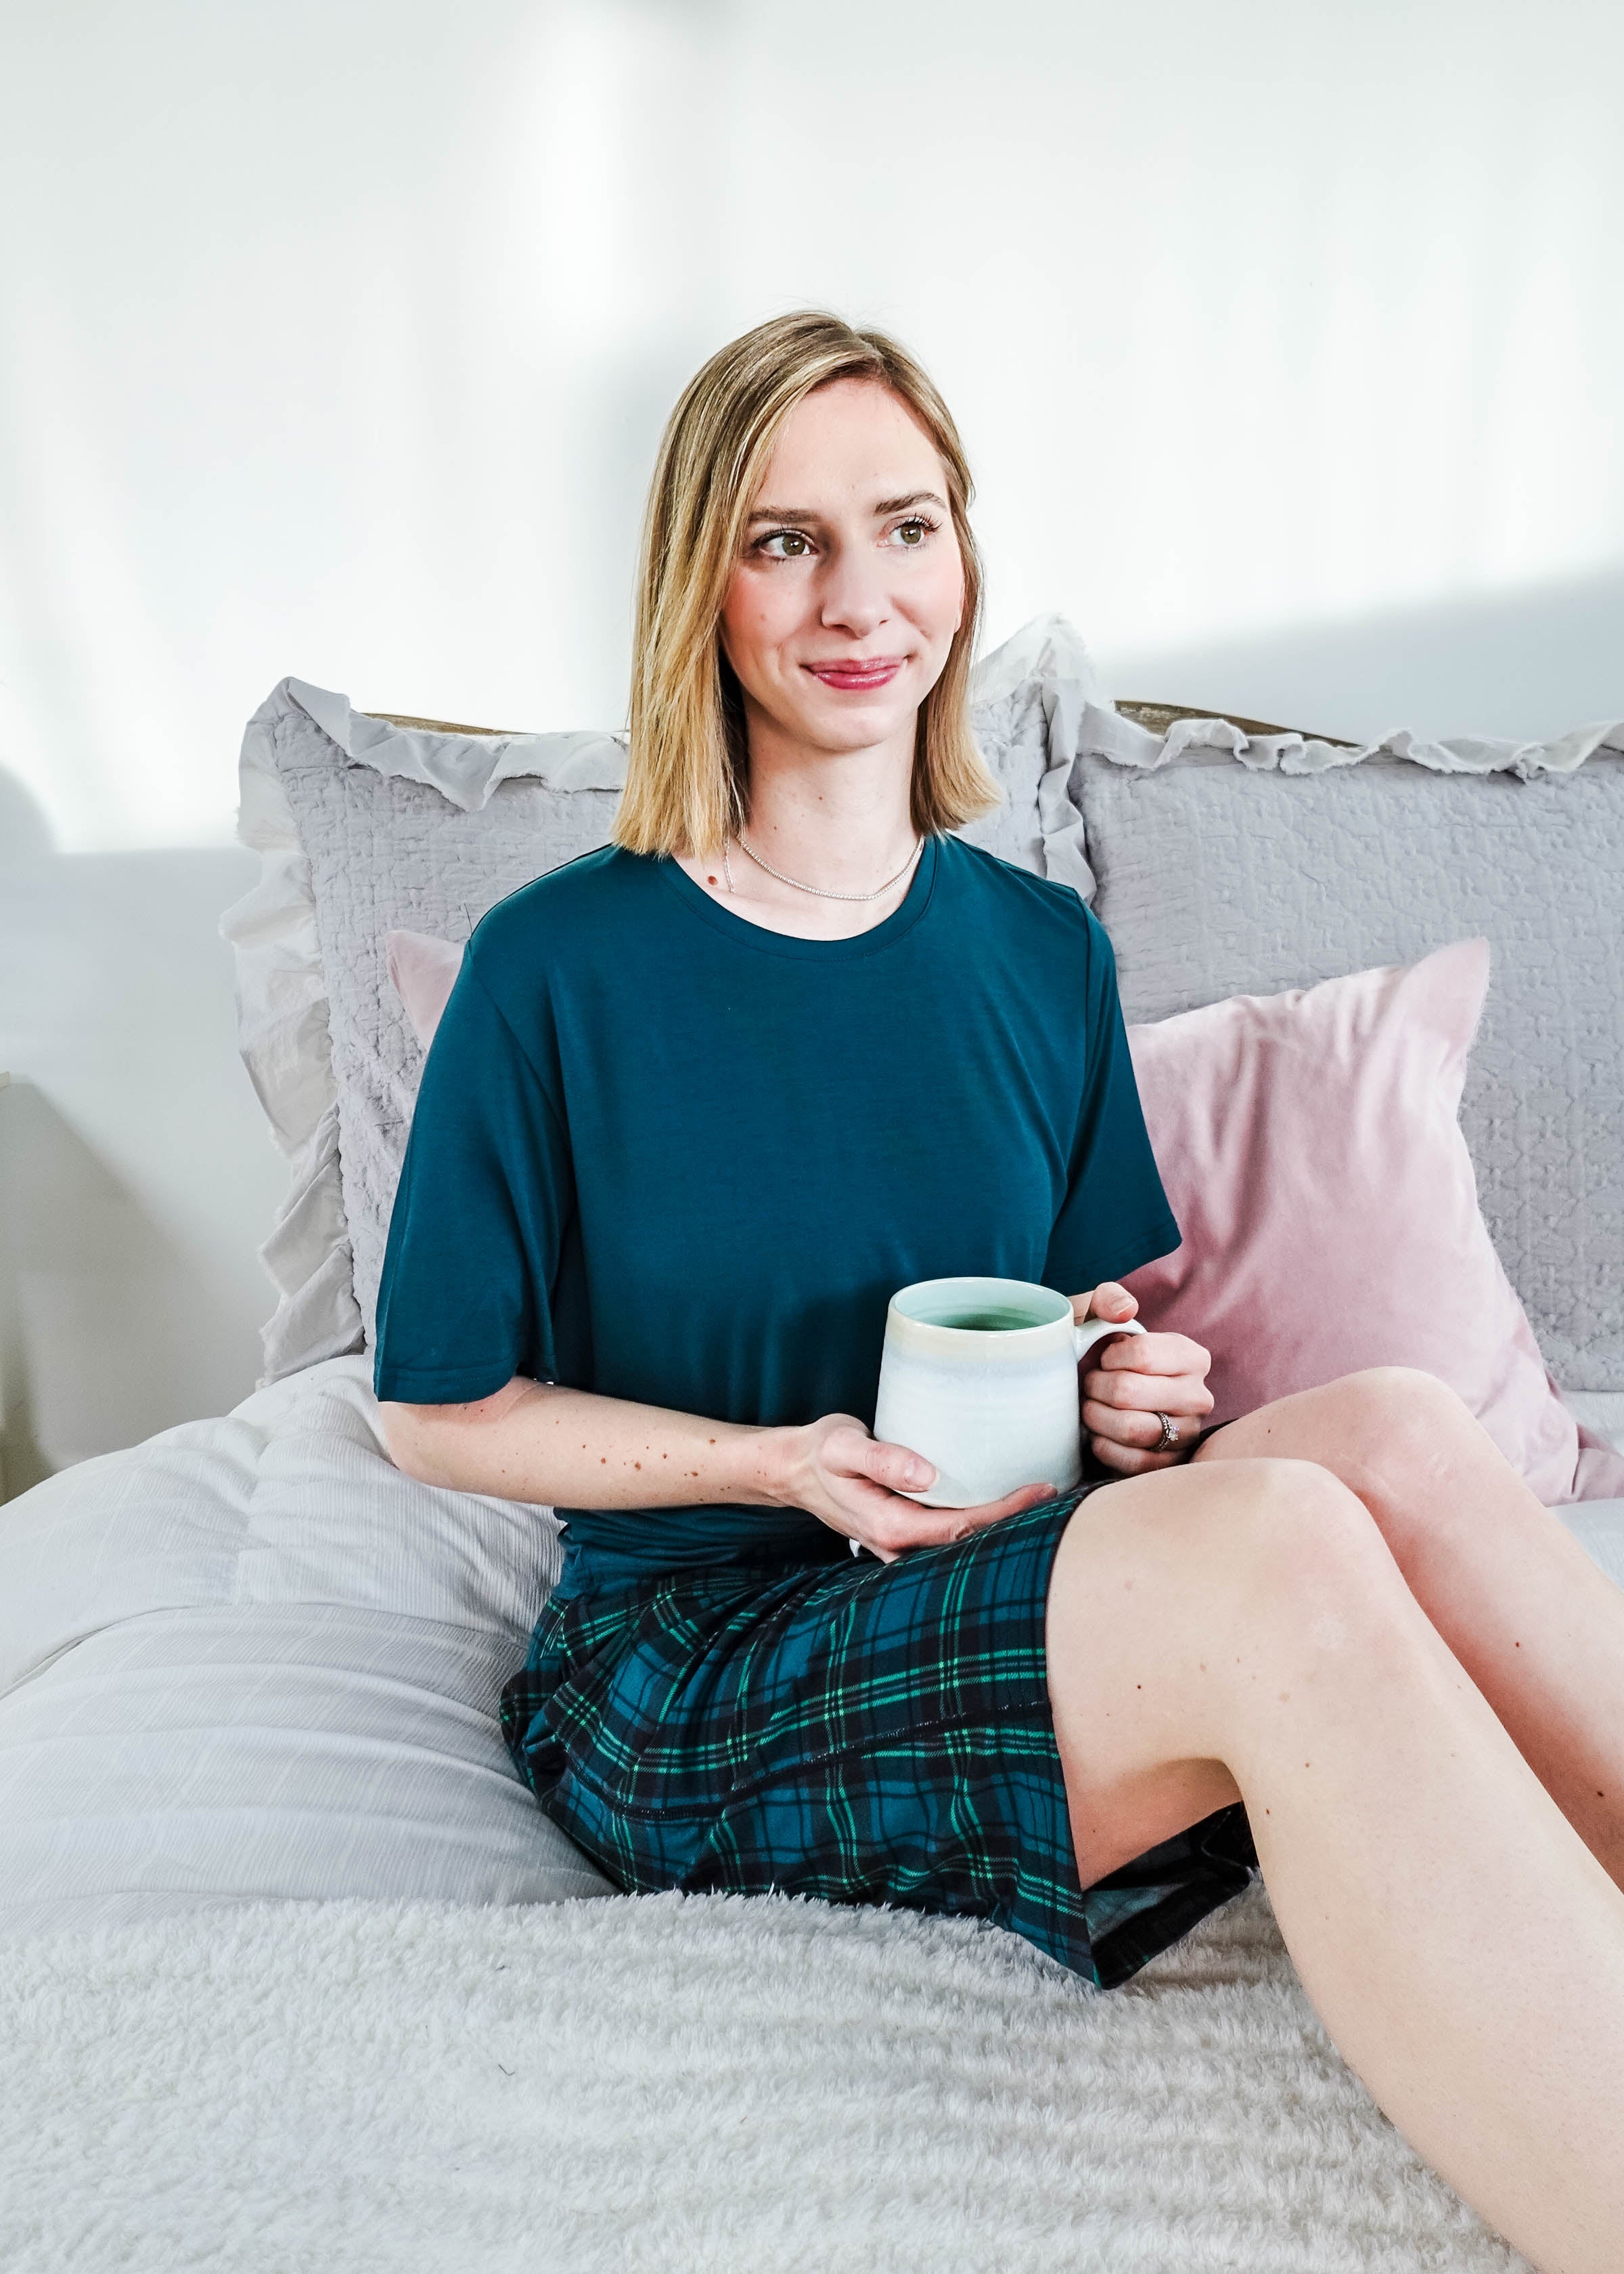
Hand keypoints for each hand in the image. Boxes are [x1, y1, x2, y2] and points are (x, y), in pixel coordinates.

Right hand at [771, 1413, 1058, 1564]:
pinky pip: (955, 1535)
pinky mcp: (911, 1532)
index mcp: (892, 1528)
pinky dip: (986, 1522)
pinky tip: (1009, 1505)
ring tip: (1049, 1501)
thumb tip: (927, 1474)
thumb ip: (880, 1458)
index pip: (962, 1529)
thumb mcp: (841, 1447)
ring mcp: (907, 1545)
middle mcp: (902, 1547)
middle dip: (1019, 1525)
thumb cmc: (820, 1454)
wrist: (796, 1470)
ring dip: (1005, 1527)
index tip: (1042, 1490)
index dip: (1006, 1514)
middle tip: (1064, 1494)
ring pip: (966, 1545)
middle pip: (974, 1544)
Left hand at [1069, 1283, 1213, 1474]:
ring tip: (1090, 1408)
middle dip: (1096, 1388)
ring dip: (1097, 1418)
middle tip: (1089, 1385)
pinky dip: (1105, 1448)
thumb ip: (1109, 1298)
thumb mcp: (1099, 1315)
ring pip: (1131, 1429)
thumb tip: (1125, 1311)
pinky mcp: (1170, 1464)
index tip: (1103, 1358)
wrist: (1094, 1391)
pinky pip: (1133, 1463)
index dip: (1109, 1357)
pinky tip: (1098, 1435)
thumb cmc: (1101, 1351)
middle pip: (1129, 1392)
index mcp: (1192, 1357)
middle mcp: (1199, 1396)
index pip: (1143, 1354)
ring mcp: (1188, 1434)